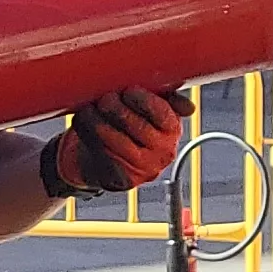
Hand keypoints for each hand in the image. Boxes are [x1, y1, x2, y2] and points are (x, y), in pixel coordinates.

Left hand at [44, 89, 182, 199]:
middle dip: (118, 110)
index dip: (144, 101)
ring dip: (99, 122)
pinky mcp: (121, 180)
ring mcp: (142, 169)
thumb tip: (189, 108)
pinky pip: (103, 156)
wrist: (101, 159)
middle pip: (138, 127)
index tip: (128, 91)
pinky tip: (83, 124)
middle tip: (104, 99)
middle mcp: (162, 153)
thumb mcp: (146, 109)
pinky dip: (89, 137)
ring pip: (118, 141)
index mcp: (172, 130)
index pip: (163, 114)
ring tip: (88, 109)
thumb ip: (165, 99)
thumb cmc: (124, 126)